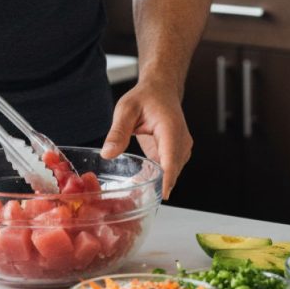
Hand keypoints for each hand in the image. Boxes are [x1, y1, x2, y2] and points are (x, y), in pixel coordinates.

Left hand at [100, 79, 192, 199]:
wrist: (161, 90)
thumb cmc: (146, 97)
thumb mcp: (126, 110)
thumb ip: (118, 132)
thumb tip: (107, 154)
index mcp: (171, 128)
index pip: (171, 158)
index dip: (167, 178)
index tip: (159, 194)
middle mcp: (181, 141)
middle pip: (172, 170)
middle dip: (157, 185)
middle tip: (135, 198)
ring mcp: (181, 149)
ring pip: (171, 173)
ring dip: (156, 183)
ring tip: (136, 192)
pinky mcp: (176, 154)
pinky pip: (168, 170)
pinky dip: (156, 177)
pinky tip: (140, 182)